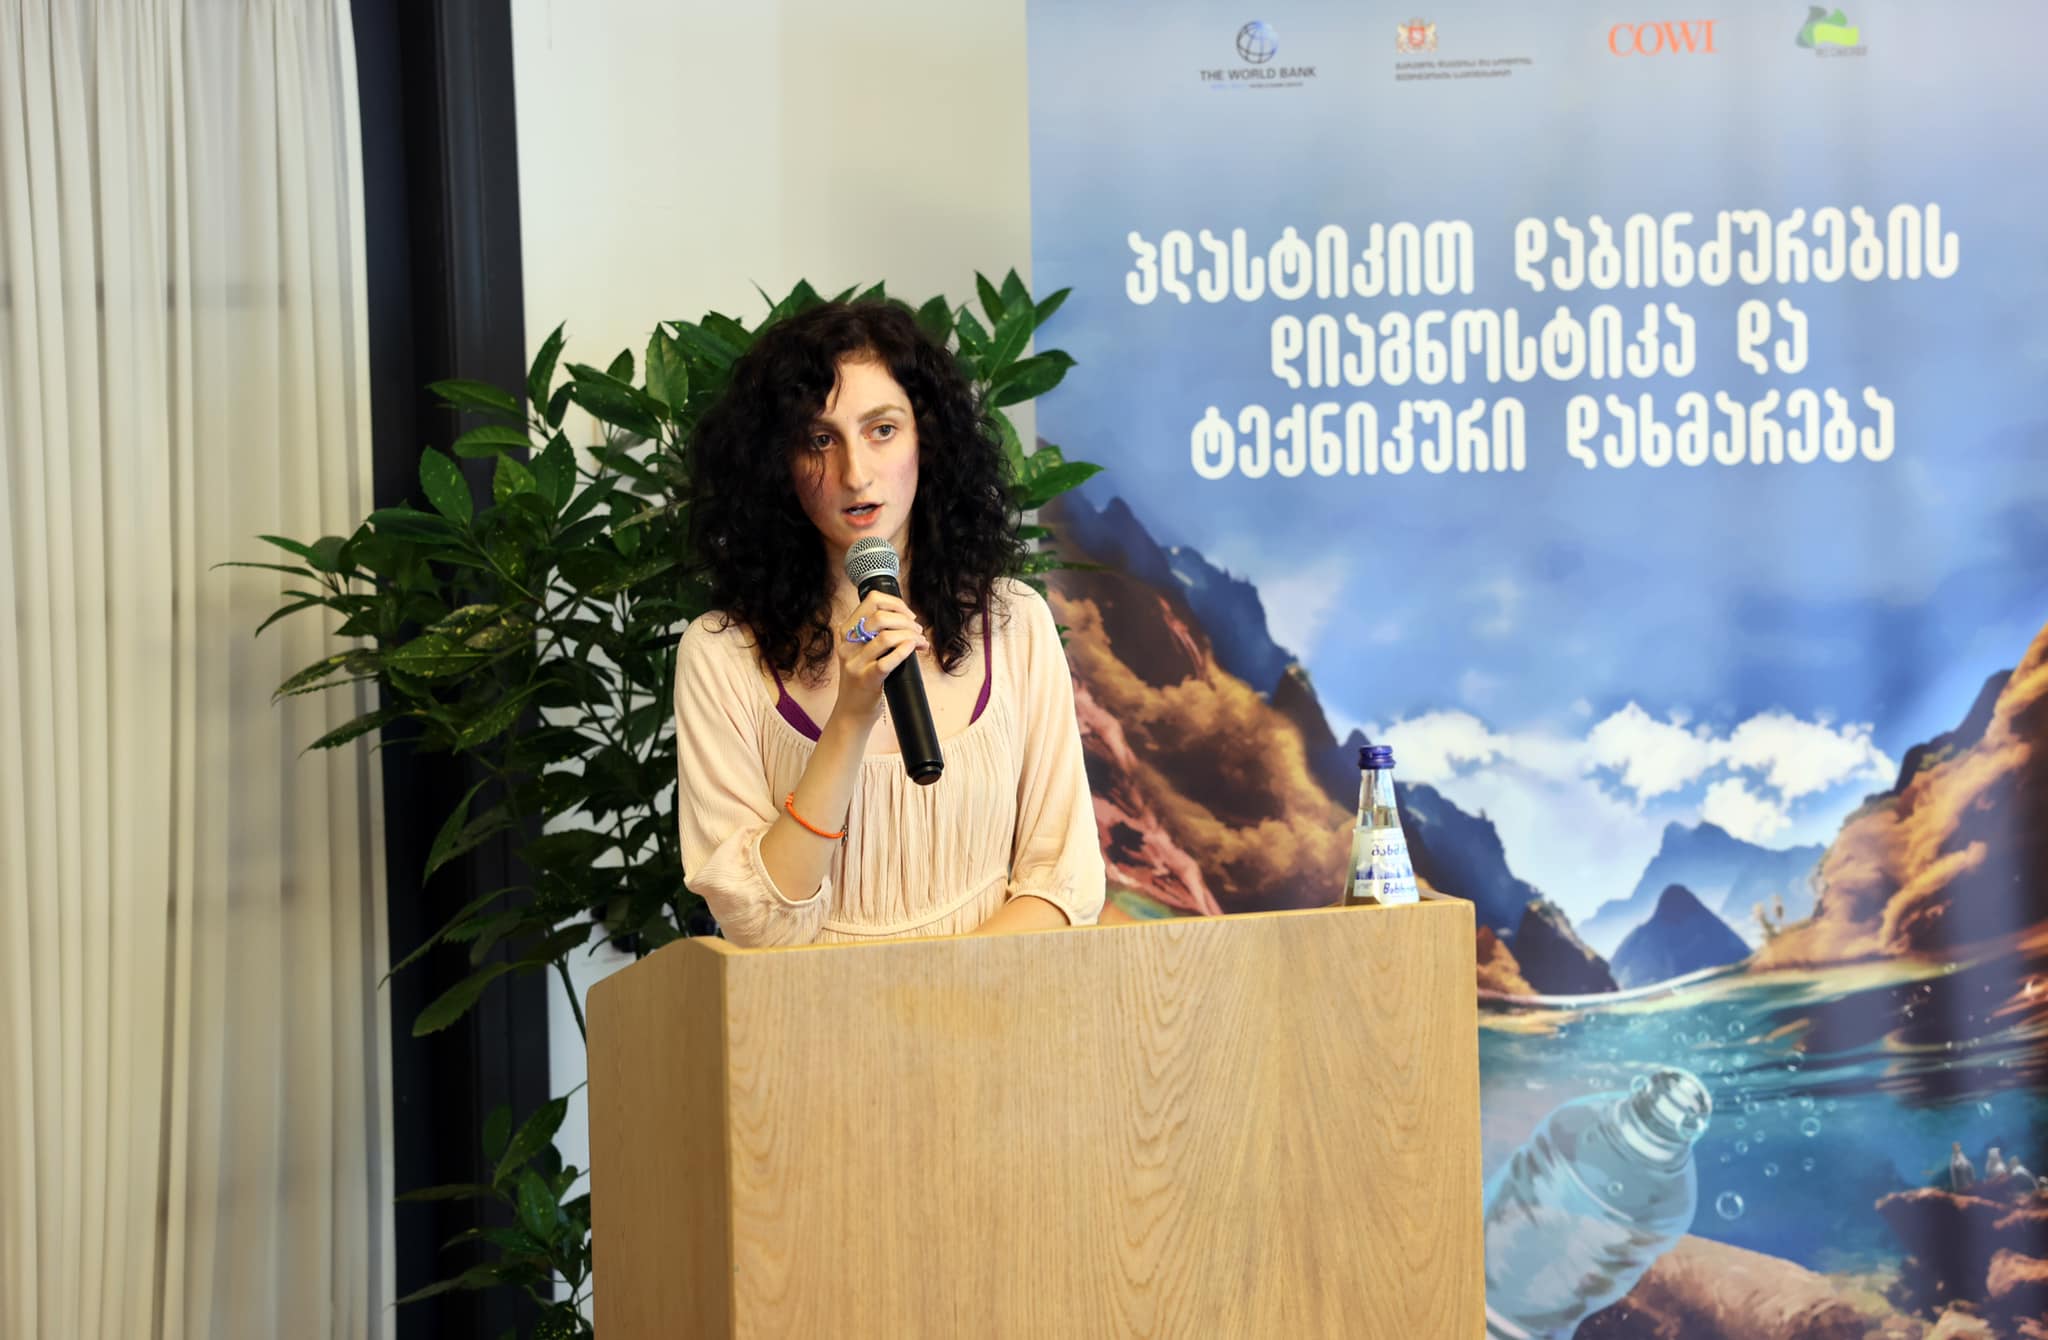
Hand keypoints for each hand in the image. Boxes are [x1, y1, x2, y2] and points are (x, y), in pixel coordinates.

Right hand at [830, 591, 927, 726]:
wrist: (851, 712)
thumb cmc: (862, 680)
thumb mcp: (861, 651)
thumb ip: (875, 633)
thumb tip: (908, 619)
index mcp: (847, 631)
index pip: (872, 600)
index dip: (896, 603)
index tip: (909, 615)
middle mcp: (848, 644)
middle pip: (881, 616)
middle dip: (906, 621)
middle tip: (918, 631)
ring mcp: (855, 662)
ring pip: (887, 636)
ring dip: (910, 636)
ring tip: (920, 643)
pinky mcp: (866, 679)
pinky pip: (887, 661)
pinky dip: (904, 651)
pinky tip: (914, 650)